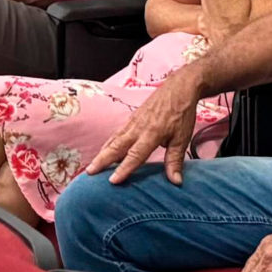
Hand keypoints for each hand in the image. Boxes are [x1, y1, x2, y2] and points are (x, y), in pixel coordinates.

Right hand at [83, 63, 205, 184]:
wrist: (178, 88)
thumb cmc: (182, 113)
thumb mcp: (182, 138)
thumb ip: (175, 161)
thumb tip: (175, 182)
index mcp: (152, 133)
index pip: (135, 155)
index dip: (124, 169)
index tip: (112, 181)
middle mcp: (138, 128)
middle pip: (116, 146)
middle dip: (102, 160)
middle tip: (89, 172)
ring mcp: (133, 122)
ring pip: (114, 139)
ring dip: (102, 153)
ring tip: (91, 166)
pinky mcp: (132, 118)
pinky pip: (117, 133)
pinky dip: (108, 144)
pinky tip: (104, 151)